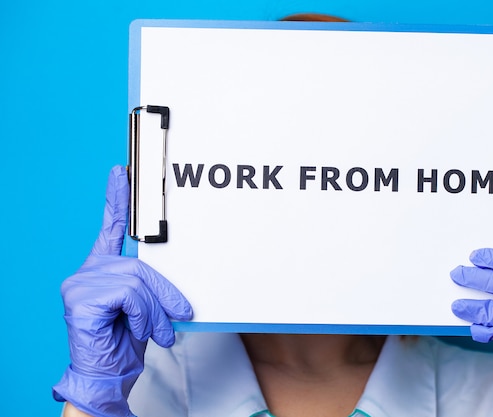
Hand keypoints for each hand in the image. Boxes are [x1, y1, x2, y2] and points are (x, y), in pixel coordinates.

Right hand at [53, 166, 192, 416]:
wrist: (108, 376)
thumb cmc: (126, 343)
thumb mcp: (149, 309)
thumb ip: (154, 287)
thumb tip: (178, 287)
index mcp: (103, 270)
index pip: (112, 228)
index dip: (118, 199)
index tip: (122, 172)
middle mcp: (88, 272)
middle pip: (140, 265)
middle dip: (166, 294)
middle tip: (181, 315)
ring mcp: (80, 284)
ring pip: (138, 280)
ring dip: (158, 310)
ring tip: (161, 332)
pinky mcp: (80, 298)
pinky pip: (130, 293)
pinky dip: (146, 314)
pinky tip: (141, 329)